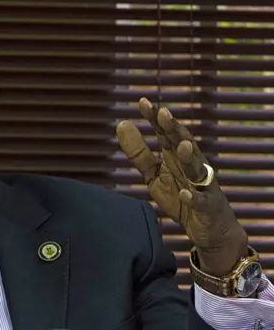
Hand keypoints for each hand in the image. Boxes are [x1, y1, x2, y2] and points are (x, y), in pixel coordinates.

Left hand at [116, 98, 247, 276]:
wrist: (207, 228)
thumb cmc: (180, 194)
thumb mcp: (154, 174)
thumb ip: (139, 152)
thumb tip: (122, 124)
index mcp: (175, 156)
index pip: (165, 133)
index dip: (155, 118)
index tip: (142, 102)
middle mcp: (191, 164)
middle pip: (184, 143)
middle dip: (174, 129)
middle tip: (163, 113)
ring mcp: (202, 184)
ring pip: (198, 168)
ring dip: (190, 157)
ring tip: (182, 146)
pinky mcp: (208, 205)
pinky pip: (201, 200)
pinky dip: (194, 196)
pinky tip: (185, 193)